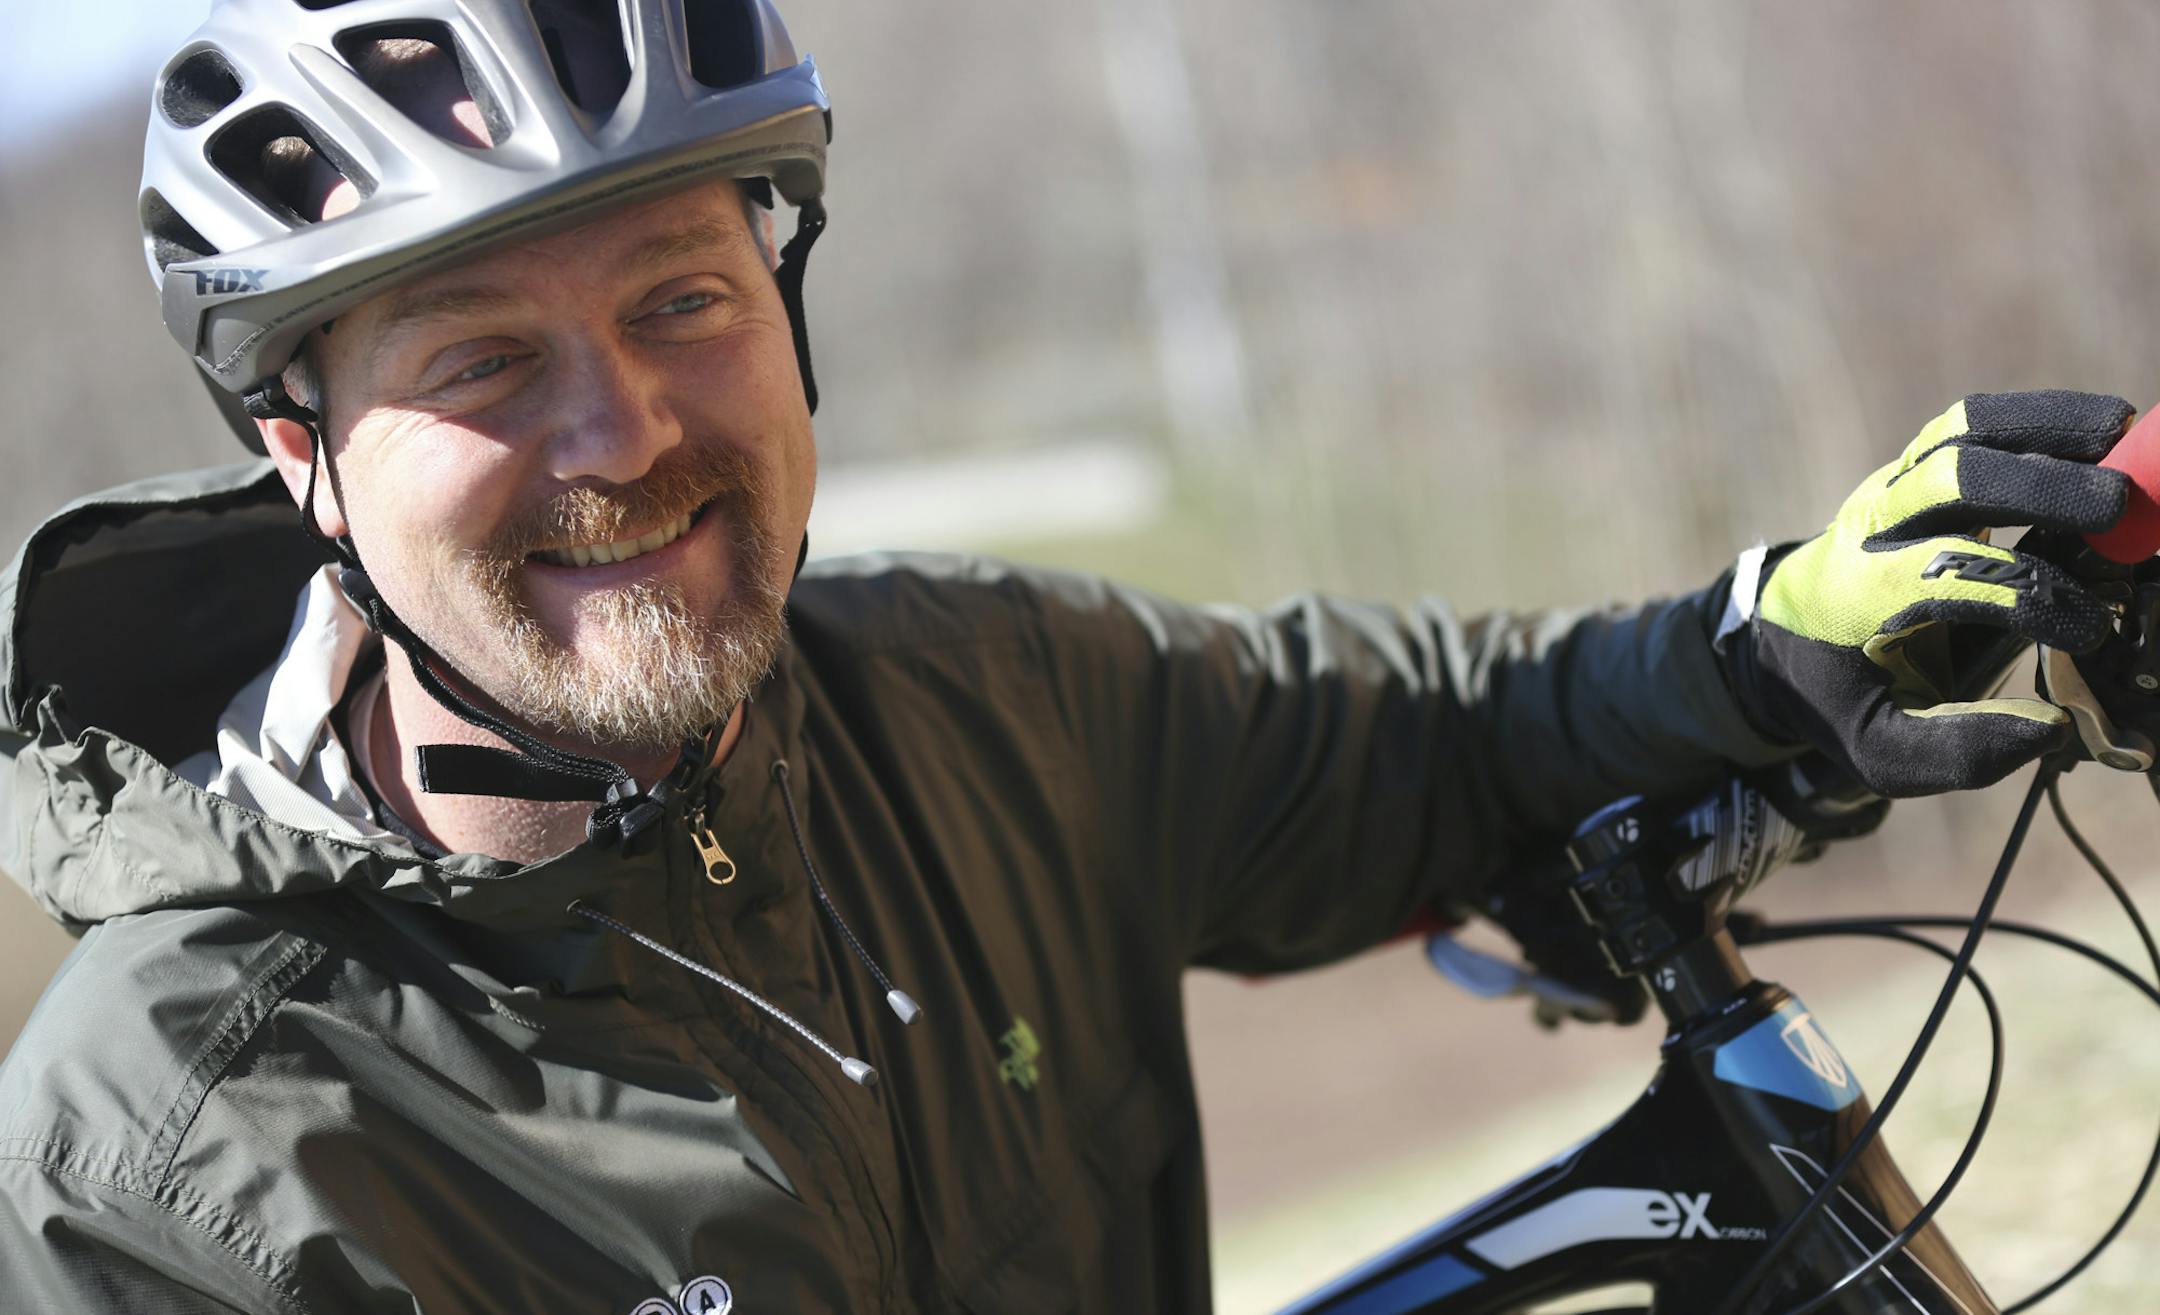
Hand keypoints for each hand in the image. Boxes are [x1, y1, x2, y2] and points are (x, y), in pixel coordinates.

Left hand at [1723, 390, 2132, 795]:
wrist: (1787, 636)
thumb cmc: (1846, 694)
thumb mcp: (1879, 748)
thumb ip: (1958, 750)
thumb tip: (2048, 726)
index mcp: (1855, 596)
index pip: (1946, 577)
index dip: (2027, 595)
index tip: (2093, 629)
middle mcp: (1869, 528)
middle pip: (1951, 480)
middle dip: (2039, 488)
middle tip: (2121, 509)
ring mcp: (1891, 488)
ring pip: (1962, 434)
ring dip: (2047, 426)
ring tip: (2128, 432)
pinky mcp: (1915, 468)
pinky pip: (1972, 425)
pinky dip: (2038, 416)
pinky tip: (2107, 426)